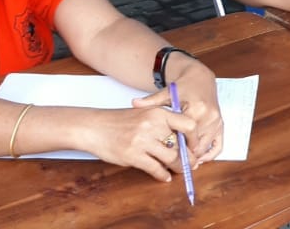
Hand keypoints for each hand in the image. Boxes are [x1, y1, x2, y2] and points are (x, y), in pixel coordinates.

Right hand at [82, 105, 197, 181]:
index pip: (188, 124)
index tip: (195, 146)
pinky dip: (163, 175)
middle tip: (193, 163)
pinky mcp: (133, 155)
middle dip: (189, 157)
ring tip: (181, 171)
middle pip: (180, 145)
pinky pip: (155, 169)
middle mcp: (152, 125)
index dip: (195, 138)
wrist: (94, 127)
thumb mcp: (144, 113)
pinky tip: (165, 177)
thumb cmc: (119, 121)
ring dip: (179, 167)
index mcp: (158, 112)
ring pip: (171, 158)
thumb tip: (183, 140)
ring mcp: (142, 141)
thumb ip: (162, 123)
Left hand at [133, 60, 223, 167]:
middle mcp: (209, 116)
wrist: (200, 78)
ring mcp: (217, 121)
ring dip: (195, 157)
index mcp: (197, 109)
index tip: (166, 156)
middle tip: (172, 165)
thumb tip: (134, 103)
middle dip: (185, 156)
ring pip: (206, 148)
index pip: (186, 136)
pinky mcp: (221, 124)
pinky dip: (209, 154)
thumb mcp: (167, 92)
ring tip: (182, 164)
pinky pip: (218, 145)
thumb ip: (151, 100)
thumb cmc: (184, 86)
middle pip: (197, 145)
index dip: (176, 148)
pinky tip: (198, 159)